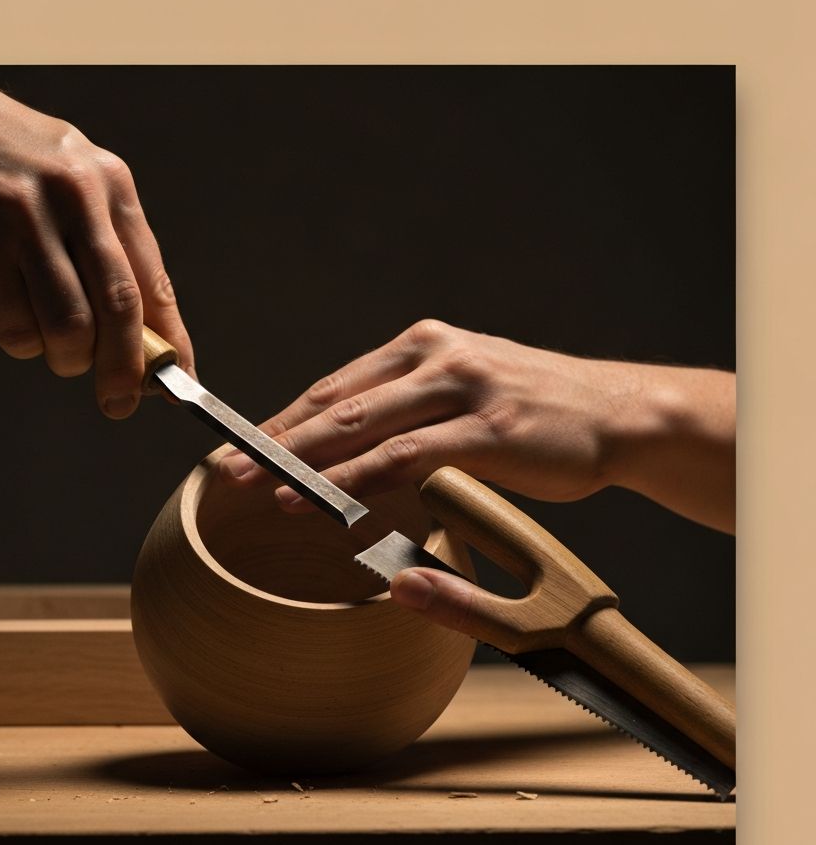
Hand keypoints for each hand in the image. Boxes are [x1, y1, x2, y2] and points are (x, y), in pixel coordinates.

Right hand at [0, 65, 192, 418]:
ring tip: (34, 317)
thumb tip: (158, 341)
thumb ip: (121, 256)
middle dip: (117, 373)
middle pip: (103, 318)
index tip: (170, 387)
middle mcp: (57, 199)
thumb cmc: (12, 159)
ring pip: (44, 335)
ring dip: (46, 350)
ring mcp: (0, 223)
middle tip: (116, 399)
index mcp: (104, 184)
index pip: (147, 287)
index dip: (165, 348)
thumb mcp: (82, 183)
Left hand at [217, 319, 734, 532]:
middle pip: (335, 401)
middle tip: (225, 470)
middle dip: (275, 439)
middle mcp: (436, 355)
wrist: (619, 413)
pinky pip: (405, 455)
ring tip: (258, 488)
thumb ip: (413, 406)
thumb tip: (355, 442)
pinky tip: (323, 499)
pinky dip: (356, 479)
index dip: (284, 418)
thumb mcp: (467, 391)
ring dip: (303, 460)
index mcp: (425, 344)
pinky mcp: (486, 427)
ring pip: (361, 424)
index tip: (241, 446)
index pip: (337, 385)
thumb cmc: (536, 411)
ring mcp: (461, 387)